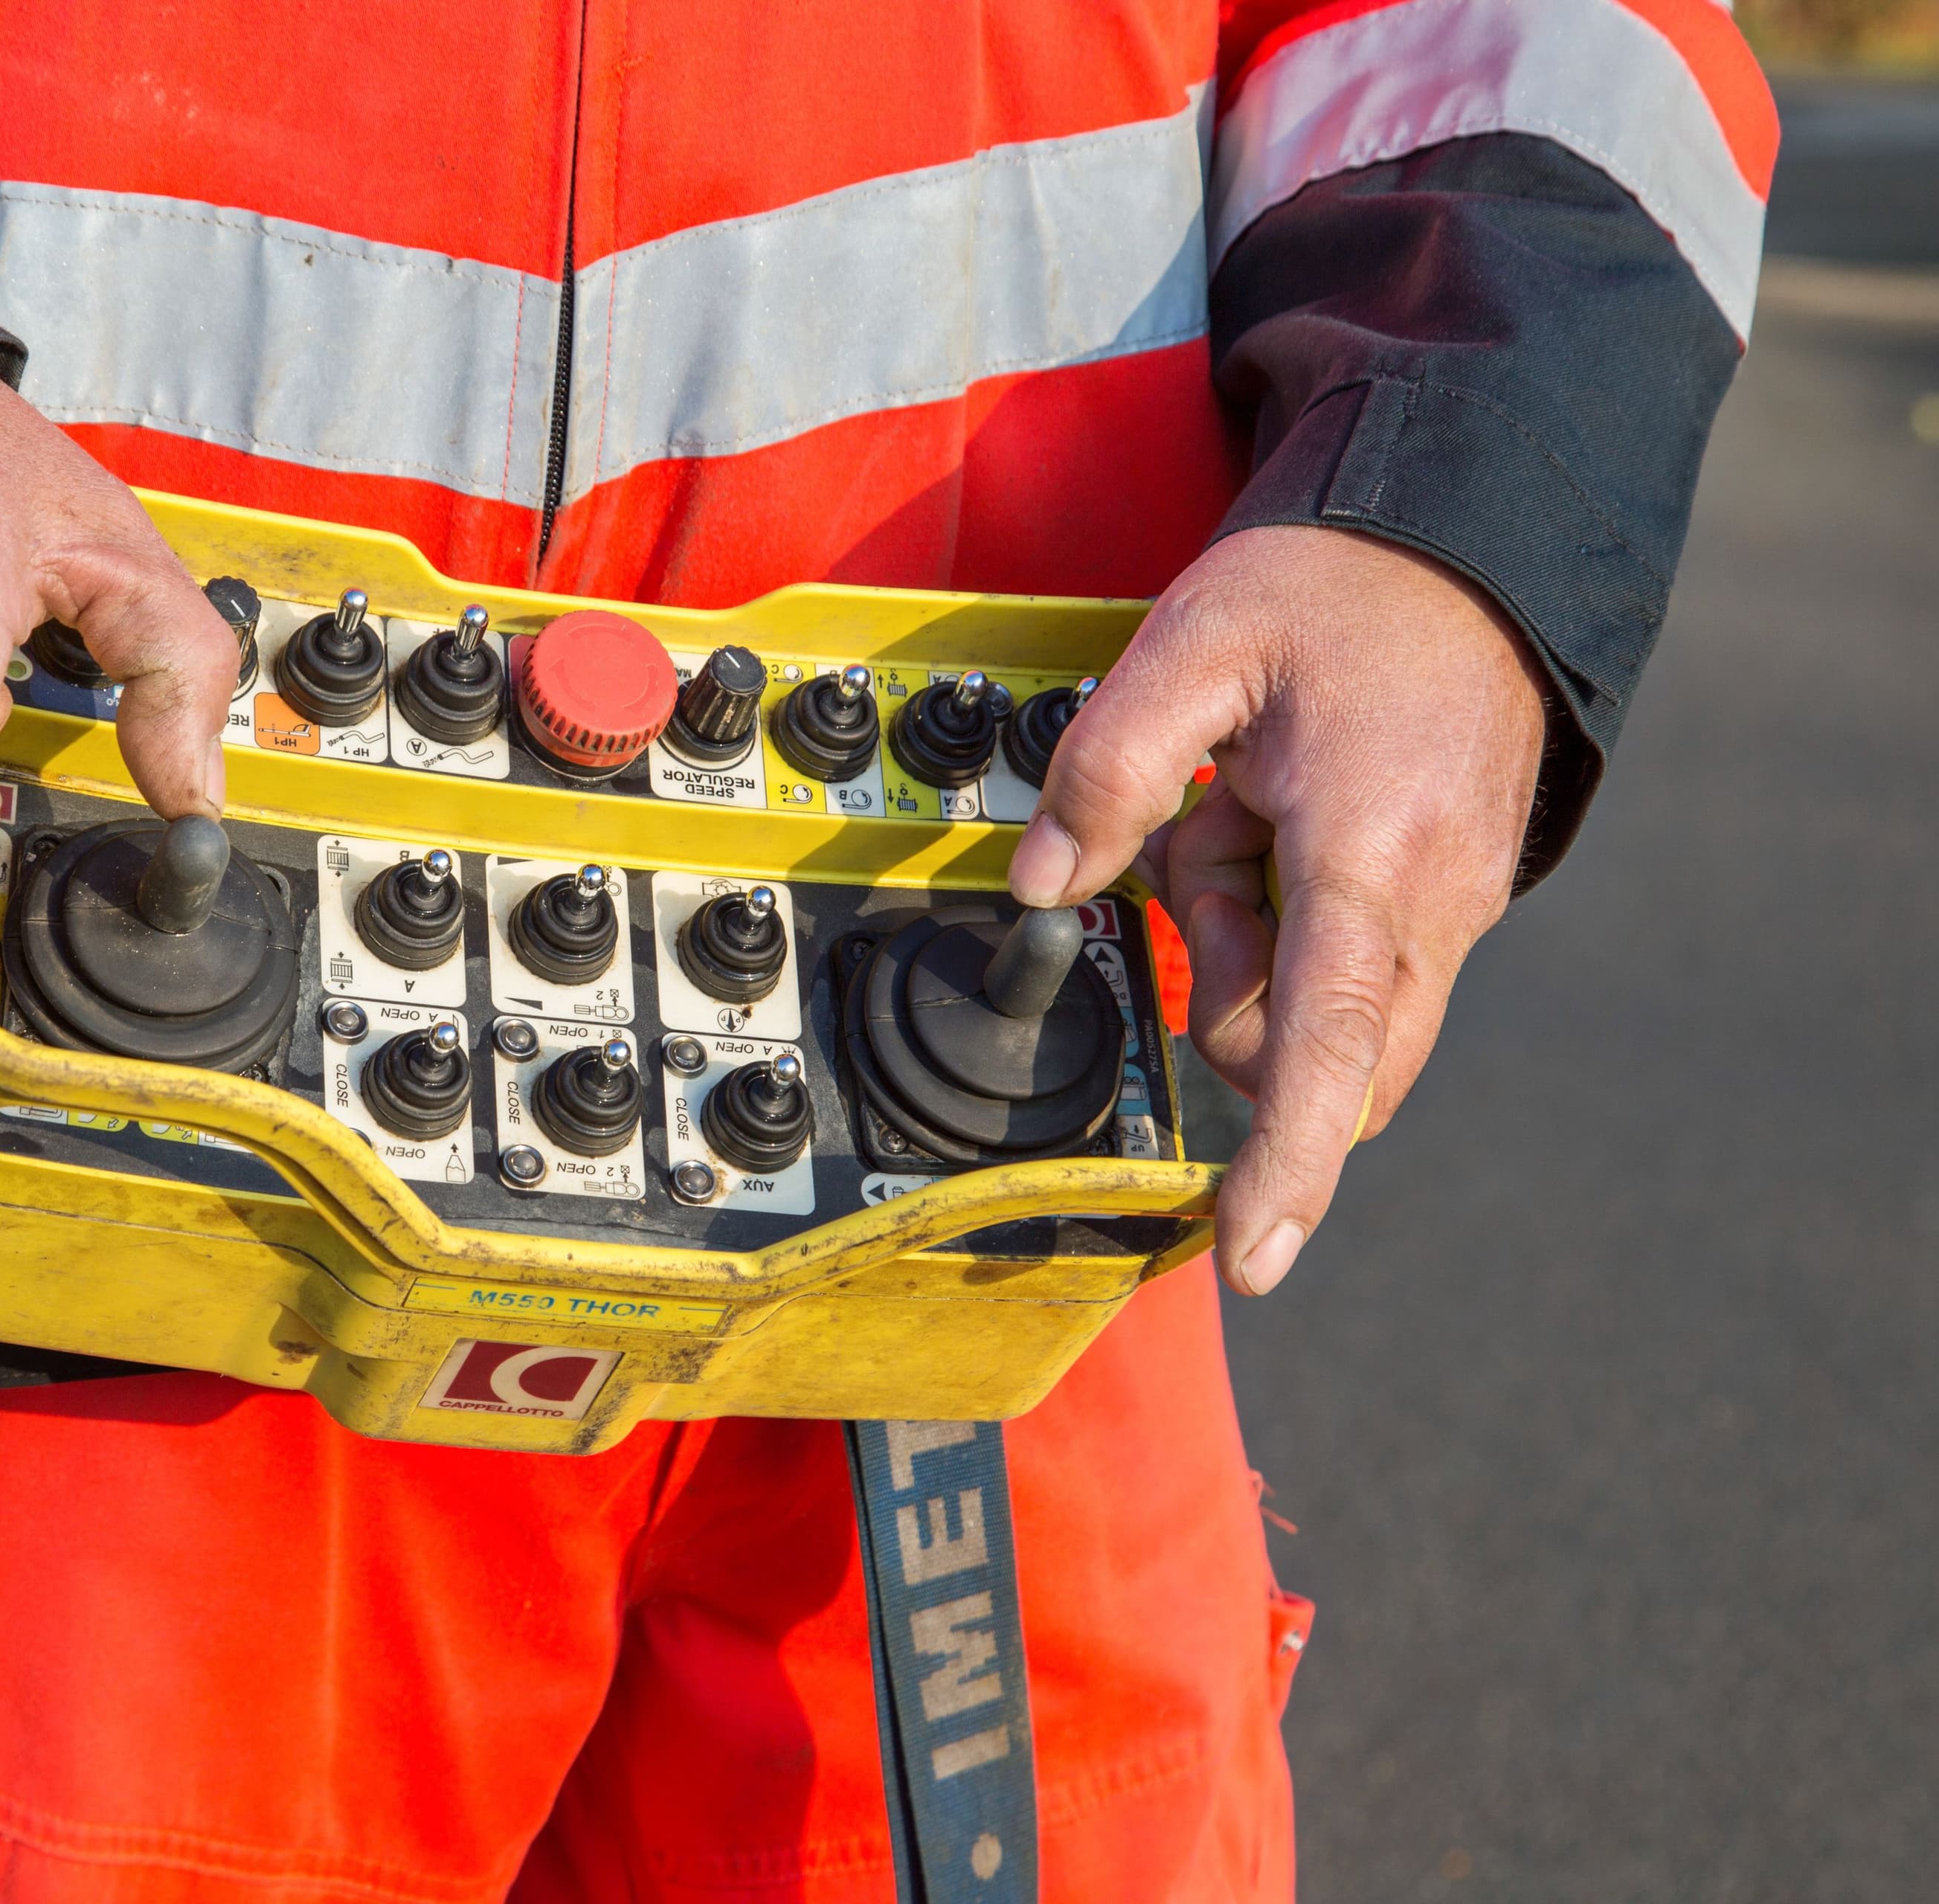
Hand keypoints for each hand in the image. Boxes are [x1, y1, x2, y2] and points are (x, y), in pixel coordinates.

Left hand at [1005, 526, 1548, 1295]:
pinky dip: (1293, 909)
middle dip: (1228, 988)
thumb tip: (1040, 888)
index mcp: (1372, 849)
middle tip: (1211, 838)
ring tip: (1251, 802)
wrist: (1473, 540)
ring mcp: (1455, 906)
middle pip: (1315, 1050)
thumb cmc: (1340, 587)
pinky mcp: (1451, 899)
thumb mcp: (1195, 643)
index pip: (1324, 1044)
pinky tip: (1287, 807)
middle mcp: (1434, 901)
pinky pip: (1350, 960)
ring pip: (1324, 1008)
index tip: (1250, 1257)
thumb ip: (1107, 770)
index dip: (1285, 1165)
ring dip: (1254, 933)